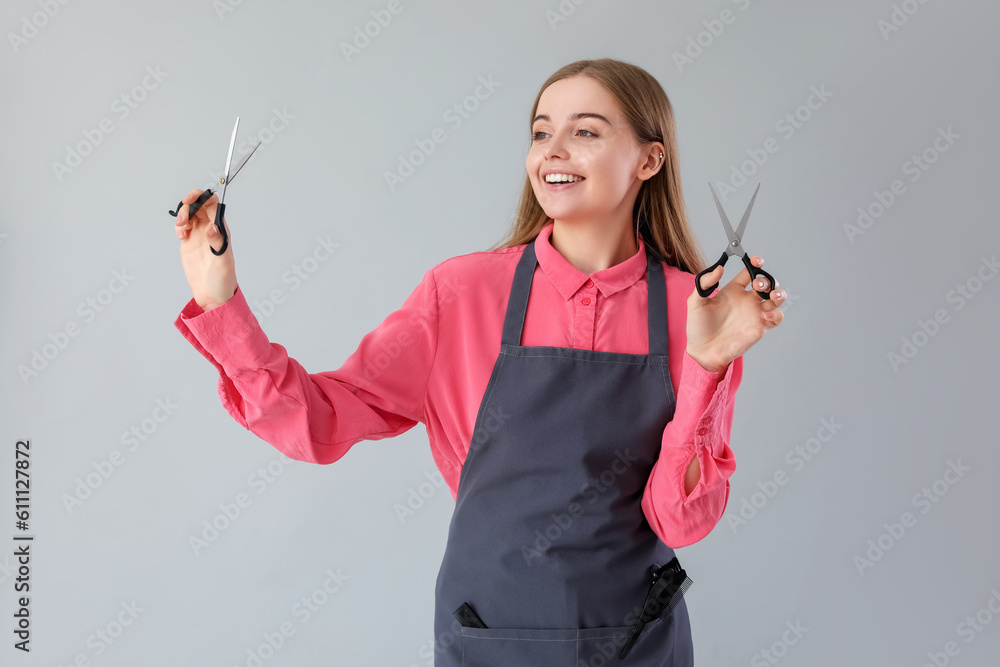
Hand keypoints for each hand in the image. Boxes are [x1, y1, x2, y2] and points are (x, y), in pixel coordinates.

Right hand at [174, 188, 237, 310]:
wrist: (213, 295)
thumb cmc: (224, 280)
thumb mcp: (224, 263)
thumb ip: (218, 244)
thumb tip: (212, 228)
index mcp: (221, 230)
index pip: (212, 204)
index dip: (201, 197)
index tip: (190, 201)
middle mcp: (210, 229)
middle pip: (198, 205)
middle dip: (188, 206)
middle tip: (182, 220)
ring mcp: (199, 235)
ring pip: (189, 214)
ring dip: (182, 215)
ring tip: (181, 229)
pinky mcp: (189, 243)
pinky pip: (183, 226)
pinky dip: (179, 226)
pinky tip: (181, 235)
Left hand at [686, 255, 785, 372]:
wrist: (702, 350)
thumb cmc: (698, 326)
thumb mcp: (696, 301)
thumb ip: (704, 282)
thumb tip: (719, 268)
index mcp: (733, 290)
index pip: (750, 271)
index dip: (756, 263)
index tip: (756, 261)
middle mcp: (747, 300)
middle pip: (767, 283)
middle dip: (767, 280)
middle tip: (758, 285)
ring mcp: (755, 313)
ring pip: (777, 298)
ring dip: (779, 294)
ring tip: (772, 295)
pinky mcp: (760, 327)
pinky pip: (777, 318)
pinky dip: (776, 314)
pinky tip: (766, 315)